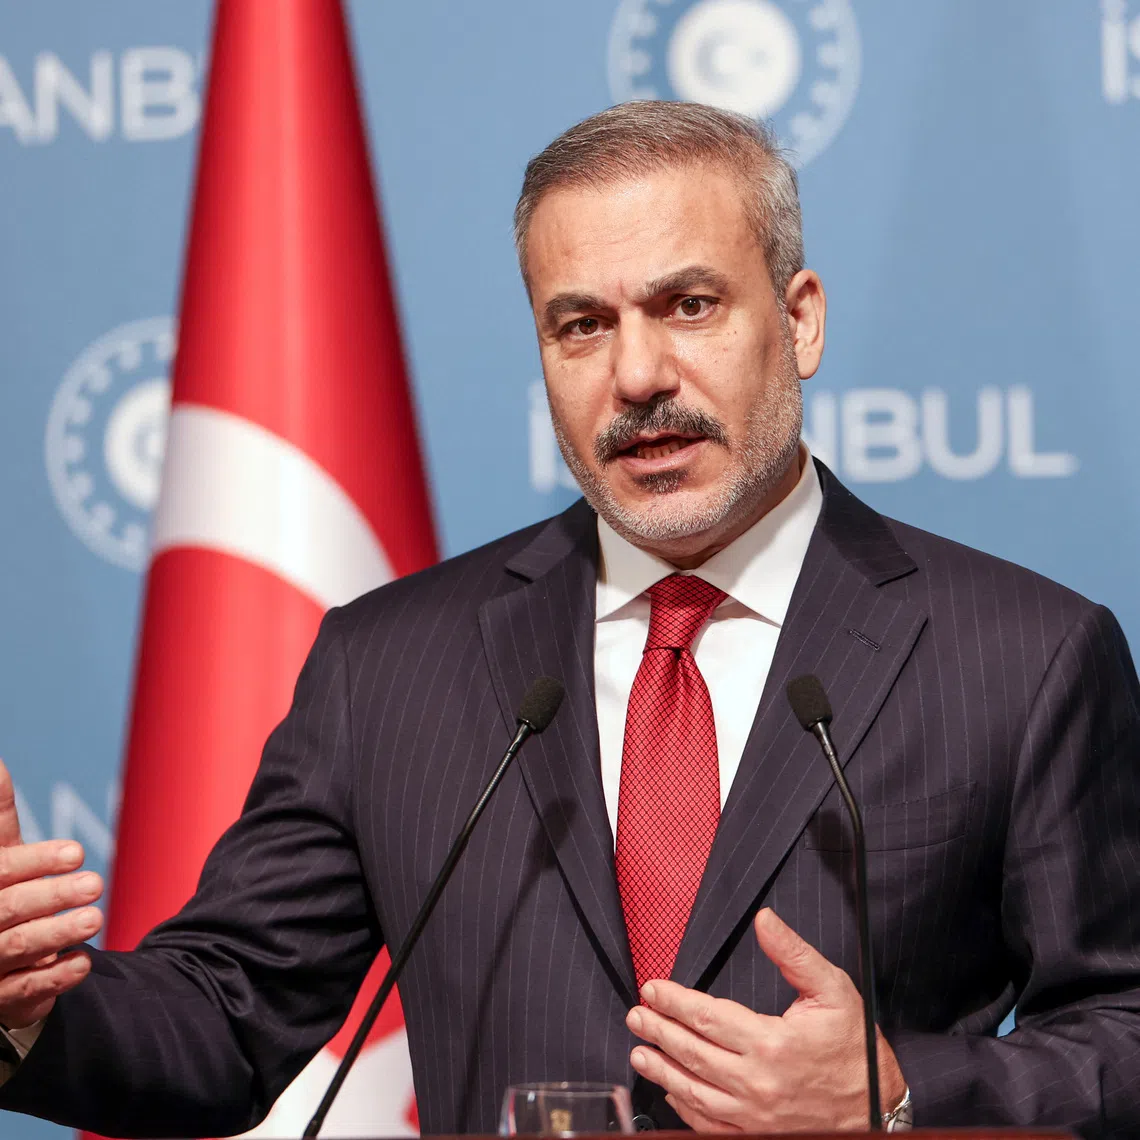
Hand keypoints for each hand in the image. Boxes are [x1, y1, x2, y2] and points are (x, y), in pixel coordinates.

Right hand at [0, 760, 103, 1028]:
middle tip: (95, 884)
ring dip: (58, 933)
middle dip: (51, 897)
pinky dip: (56, 976)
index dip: (36, 861)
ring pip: (17, 948)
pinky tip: (83, 961)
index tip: (76, 852)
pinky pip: (25, 990)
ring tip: (95, 918)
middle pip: (7, 910)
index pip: (0, 871)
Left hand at [626, 908, 905, 1131]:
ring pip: (694, 1092)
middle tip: (636, 1016)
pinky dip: (685, 1109)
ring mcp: (756, 1116)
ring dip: (661, 1071)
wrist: (879, 1108)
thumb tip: (764, 920)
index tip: (652, 989)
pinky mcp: (758, 1136)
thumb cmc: (855, 1048)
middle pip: (692, 1053)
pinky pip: (710, 1126)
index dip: (674, 1001)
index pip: (706, 1017)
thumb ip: (793, 954)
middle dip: (658, 1030)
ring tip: (639, 1052)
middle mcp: (758, 1083)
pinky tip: (671, 1092)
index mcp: (772, 1043)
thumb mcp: (833, 991)